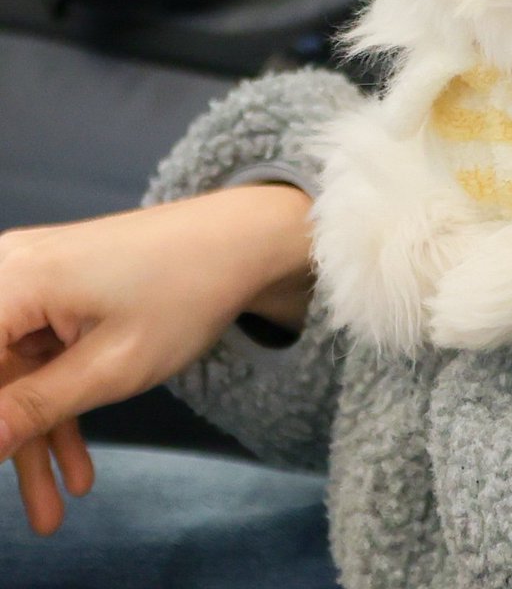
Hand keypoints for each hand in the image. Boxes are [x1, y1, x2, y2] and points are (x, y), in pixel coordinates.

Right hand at [0, 184, 314, 533]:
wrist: (242, 241)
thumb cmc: (186, 294)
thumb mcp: (109, 366)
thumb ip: (31, 409)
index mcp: (14, 280)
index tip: (5, 460)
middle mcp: (12, 271)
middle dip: (10, 446)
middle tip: (39, 515)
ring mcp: (35, 280)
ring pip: (17, 374)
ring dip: (35, 441)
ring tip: (53, 514)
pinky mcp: (58, 293)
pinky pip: (42, 356)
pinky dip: (59, 406)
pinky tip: (77, 469)